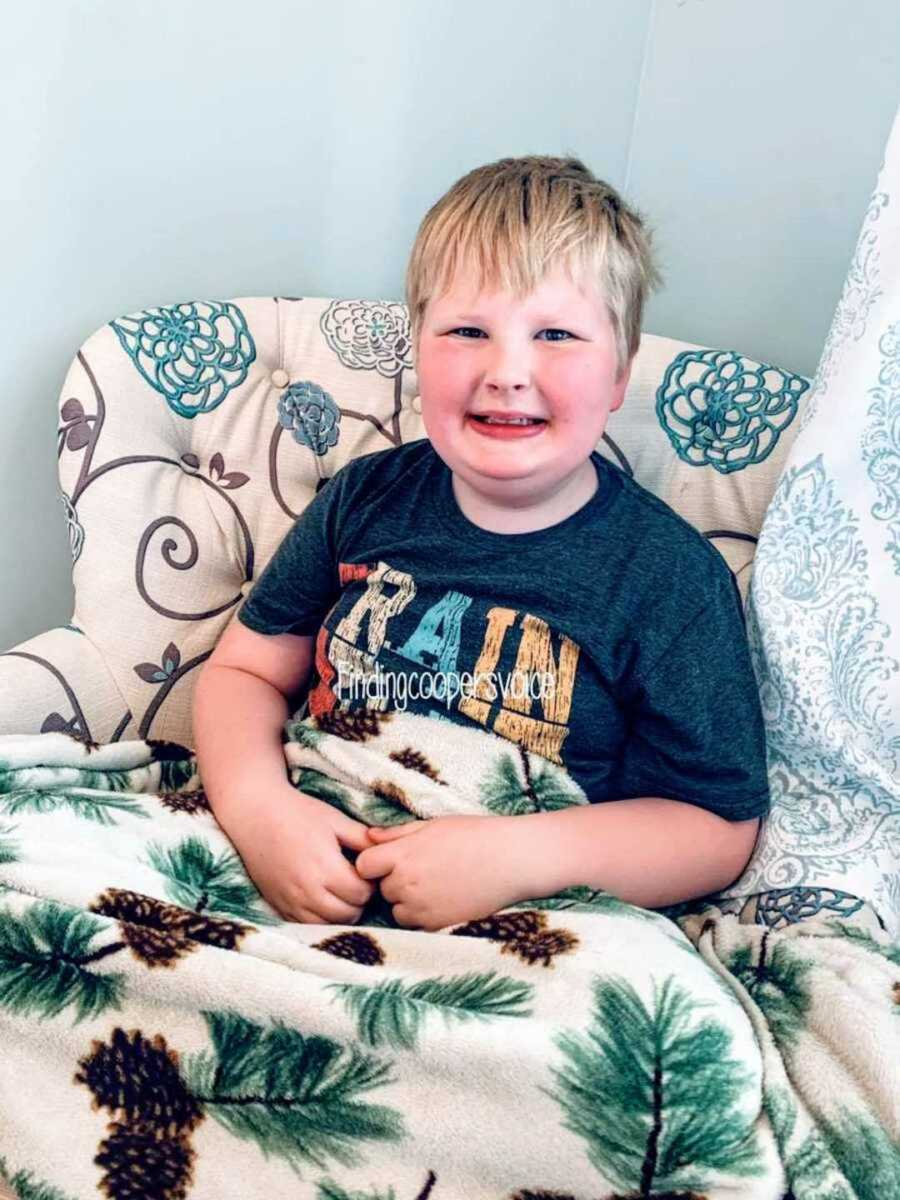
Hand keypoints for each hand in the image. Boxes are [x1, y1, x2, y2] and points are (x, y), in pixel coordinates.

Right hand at [222, 782, 375, 924]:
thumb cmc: (298, 812)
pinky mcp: (278, 906)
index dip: (370, 884)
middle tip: (356, 882)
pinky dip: (318, 917)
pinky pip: (305, 925)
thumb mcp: (335, 819)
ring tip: (340, 891)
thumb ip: (363, 839)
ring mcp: (290, 901)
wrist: (254, 813)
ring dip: (339, 912)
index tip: (366, 871)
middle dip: (358, 901)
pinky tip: (321, 898)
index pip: (362, 894)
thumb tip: (388, 852)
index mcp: (325, 867)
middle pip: (348, 914)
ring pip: (327, 924)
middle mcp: (307, 890)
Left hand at [355, 815, 534, 930]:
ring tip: (435, 885)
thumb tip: (368, 836)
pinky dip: (424, 916)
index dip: (374, 862)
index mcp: (403, 854)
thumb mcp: (433, 825)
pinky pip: (416, 925)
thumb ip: (398, 834)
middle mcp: (407, 883)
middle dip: (394, 881)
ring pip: (397, 910)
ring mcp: (421, 907)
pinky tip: (445, 898)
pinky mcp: (437, 925)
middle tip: (423, 869)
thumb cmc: (475, 835)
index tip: (390, 859)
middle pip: (381, 888)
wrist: (511, 860)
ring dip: (407, 902)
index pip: (363, 865)